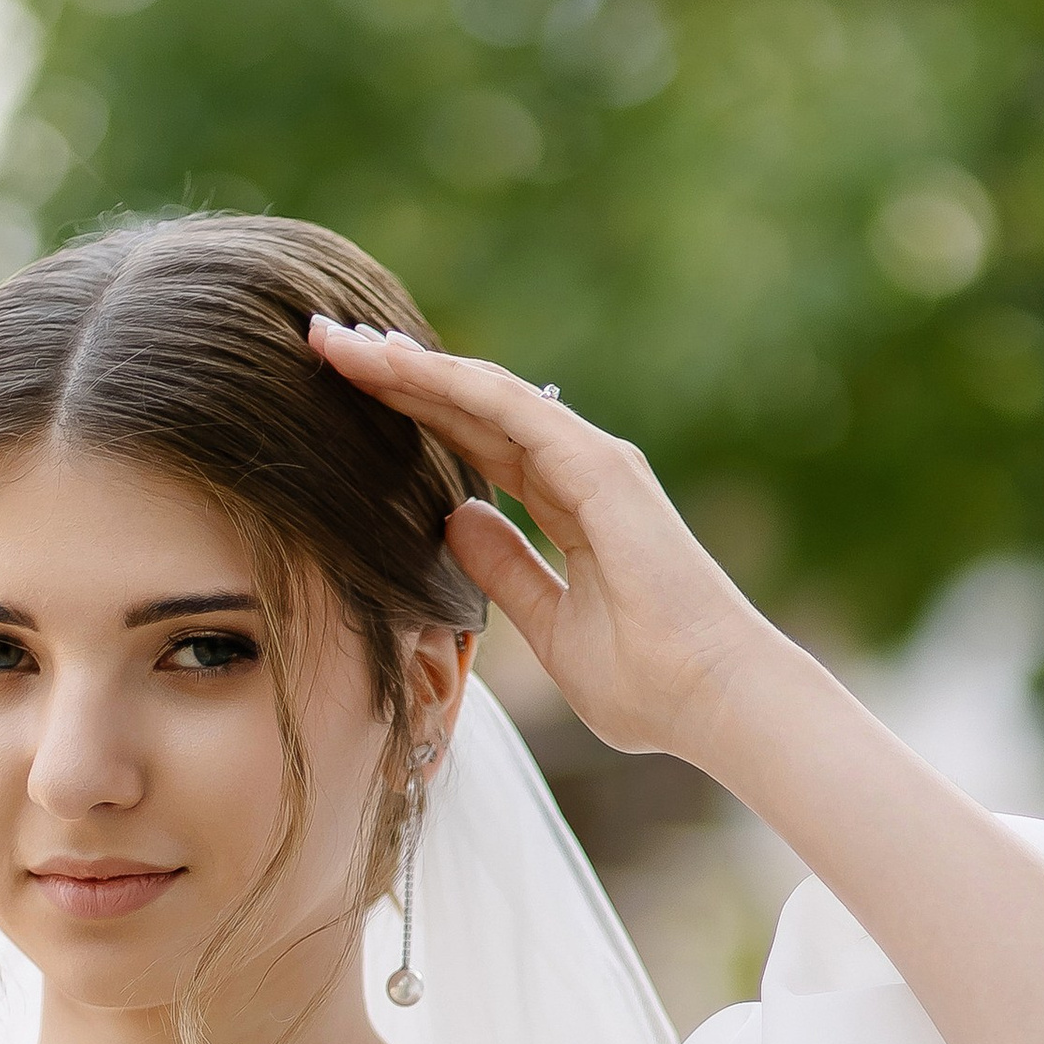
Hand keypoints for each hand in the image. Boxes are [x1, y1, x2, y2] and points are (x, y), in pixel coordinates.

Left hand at [309, 318, 777, 763]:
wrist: (715, 700)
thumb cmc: (649, 683)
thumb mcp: (551, 628)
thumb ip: (506, 572)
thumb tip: (454, 523)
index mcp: (574, 506)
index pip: (477, 447)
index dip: (414, 417)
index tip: (350, 397)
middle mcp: (583, 469)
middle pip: (473, 408)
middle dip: (398, 378)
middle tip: (328, 345)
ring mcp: (595, 462)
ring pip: (484, 395)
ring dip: (410, 367)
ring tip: (340, 343)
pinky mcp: (600, 469)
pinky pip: (511, 410)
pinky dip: (450, 383)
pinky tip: (394, 366)